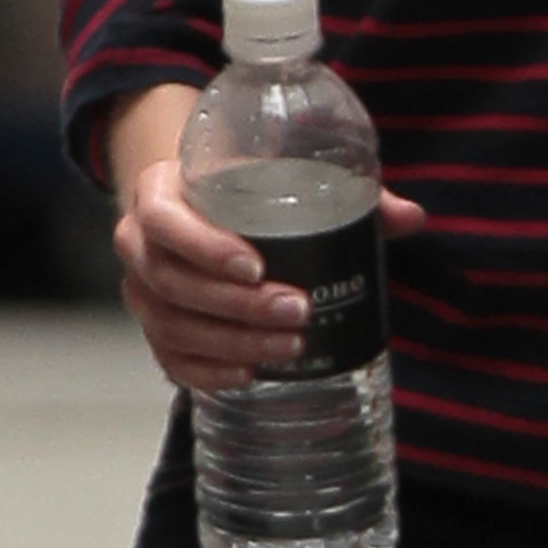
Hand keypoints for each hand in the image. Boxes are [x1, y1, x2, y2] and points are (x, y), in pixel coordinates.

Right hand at [105, 82, 424, 396]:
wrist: (198, 206)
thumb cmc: (241, 189)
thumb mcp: (280, 175)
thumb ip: (345, 192)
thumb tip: (410, 218)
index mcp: (160, 193)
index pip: (165, 221)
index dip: (206, 247)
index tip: (258, 266)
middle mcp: (137, 243)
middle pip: (171, 282)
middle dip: (237, 305)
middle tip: (297, 310)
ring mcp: (140, 291)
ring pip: (170, 326)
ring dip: (230, 342)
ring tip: (288, 345)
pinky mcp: (153, 329)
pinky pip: (168, 359)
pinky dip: (207, 372)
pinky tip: (251, 373)